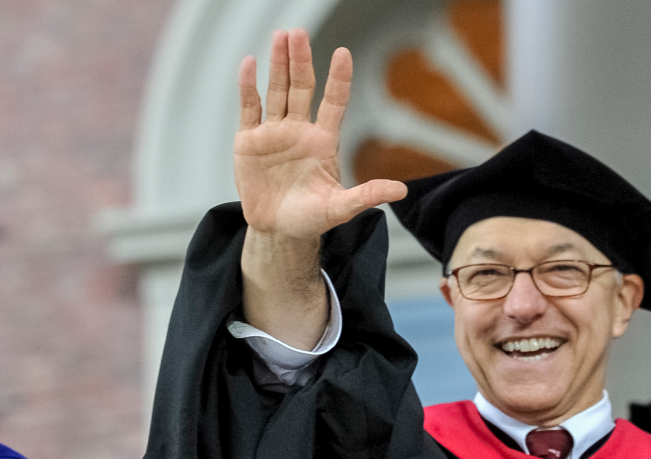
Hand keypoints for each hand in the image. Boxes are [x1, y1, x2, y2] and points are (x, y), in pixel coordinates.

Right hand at [234, 30, 406, 240]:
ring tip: (280, 37)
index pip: (334, 103)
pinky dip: (248, 86)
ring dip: (278, 65)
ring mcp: (274, 133)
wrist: (277, 232)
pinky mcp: (249, 141)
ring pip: (277, 91)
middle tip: (298, 34)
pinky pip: (249, 108)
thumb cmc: (310, 219)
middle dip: (300, 61)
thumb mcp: (340, 209)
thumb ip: (367, 196)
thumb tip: (401, 191)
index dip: (339, 79)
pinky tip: (249, 64)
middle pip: (301, 88)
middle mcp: (299, 131)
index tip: (343, 54)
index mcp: (323, 142)